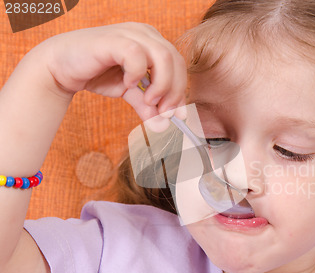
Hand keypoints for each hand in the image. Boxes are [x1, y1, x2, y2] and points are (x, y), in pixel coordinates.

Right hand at [41, 22, 186, 121]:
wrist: (61, 67)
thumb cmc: (97, 74)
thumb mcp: (129, 92)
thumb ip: (147, 105)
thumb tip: (163, 125)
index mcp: (153, 43)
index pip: (178, 65)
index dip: (181, 91)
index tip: (178, 115)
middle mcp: (145, 34)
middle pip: (175, 61)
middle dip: (174, 91)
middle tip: (165, 112)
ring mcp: (130, 33)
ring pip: (163, 56)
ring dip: (161, 84)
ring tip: (149, 101)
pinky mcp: (114, 39)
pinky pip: (137, 55)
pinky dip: (137, 73)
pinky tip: (127, 84)